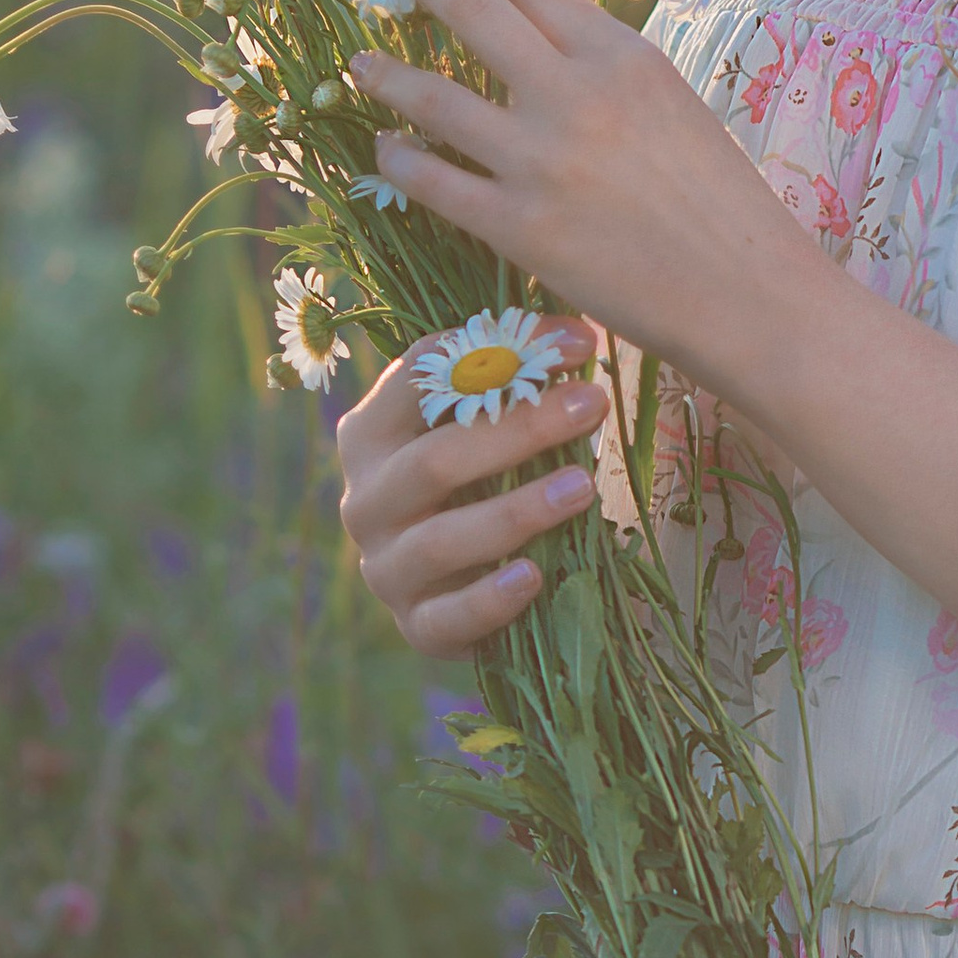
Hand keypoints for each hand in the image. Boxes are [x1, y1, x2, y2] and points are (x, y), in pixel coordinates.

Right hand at [335, 331, 608, 655]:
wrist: (464, 586)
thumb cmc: (481, 484)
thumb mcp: (487, 431)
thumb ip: (509, 386)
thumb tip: (578, 330)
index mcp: (371, 435)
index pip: (421, 377)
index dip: (499, 351)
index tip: (579, 341)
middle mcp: (366, 500)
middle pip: (435, 459)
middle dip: (520, 429)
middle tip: (591, 404)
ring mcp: (386, 568)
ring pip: (444, 539)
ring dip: (517, 510)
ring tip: (583, 487)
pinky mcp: (417, 626)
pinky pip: (450, 617)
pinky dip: (492, 598)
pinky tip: (535, 576)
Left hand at [342, 0, 819, 388]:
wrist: (748, 293)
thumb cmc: (721, 203)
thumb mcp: (676, 106)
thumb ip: (607, 65)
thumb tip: (538, 17)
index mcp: (624, 56)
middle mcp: (576, 94)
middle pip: (470, 3)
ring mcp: (541, 161)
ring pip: (433, 95)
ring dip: (384, 72)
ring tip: (358, 62)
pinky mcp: (519, 228)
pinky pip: (434, 181)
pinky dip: (399, 159)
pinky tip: (384, 150)